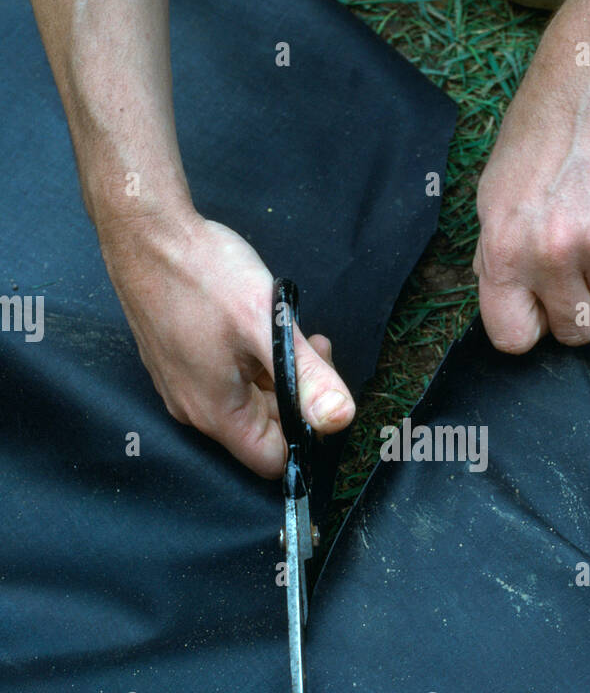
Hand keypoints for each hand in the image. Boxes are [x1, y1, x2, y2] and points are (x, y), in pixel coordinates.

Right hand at [99, 210, 354, 477]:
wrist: (146, 232)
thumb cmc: (200, 274)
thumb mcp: (265, 326)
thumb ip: (307, 377)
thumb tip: (340, 419)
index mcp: (216, 413)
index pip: (273, 460)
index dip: (306, 433)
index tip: (318, 388)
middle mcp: (195, 409)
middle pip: (264, 430)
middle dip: (297, 395)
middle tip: (310, 346)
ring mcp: (184, 386)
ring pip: (248, 401)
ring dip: (278, 373)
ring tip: (288, 330)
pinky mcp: (180, 362)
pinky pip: (228, 379)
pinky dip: (253, 360)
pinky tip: (258, 325)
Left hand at [474, 0, 589, 351]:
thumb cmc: (539, 140)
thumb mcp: (494, 199)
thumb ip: (498, 258)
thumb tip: (510, 305)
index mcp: (505, 253)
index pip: (513, 339)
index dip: (530, 327)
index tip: (539, 310)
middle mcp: (552, 256)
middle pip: (575, 332)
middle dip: (576, 309)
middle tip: (577, 269)